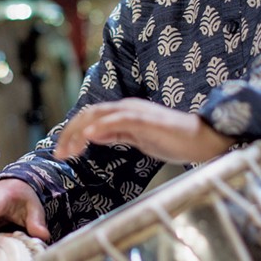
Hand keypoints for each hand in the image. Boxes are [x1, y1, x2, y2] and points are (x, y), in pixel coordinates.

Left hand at [54, 98, 235, 163]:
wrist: (201, 139)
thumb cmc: (173, 140)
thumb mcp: (138, 139)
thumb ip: (116, 135)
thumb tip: (92, 134)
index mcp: (125, 111)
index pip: (91, 116)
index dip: (73, 131)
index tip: (63, 151)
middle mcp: (128, 107)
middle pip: (90, 113)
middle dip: (70, 133)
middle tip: (59, 153)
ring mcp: (136, 111)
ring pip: (99, 114)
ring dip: (80, 132)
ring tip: (68, 150)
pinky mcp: (146, 120)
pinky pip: (120, 120)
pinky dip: (102, 126)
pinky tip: (90, 136)